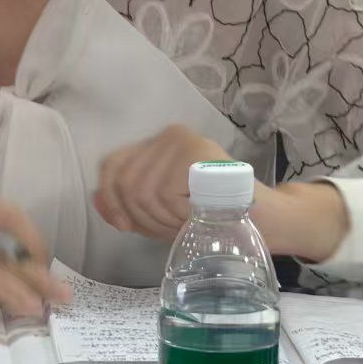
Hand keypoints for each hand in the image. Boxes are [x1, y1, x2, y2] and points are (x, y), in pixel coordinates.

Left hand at [96, 125, 349, 261]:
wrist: (266, 220)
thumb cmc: (214, 217)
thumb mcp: (162, 214)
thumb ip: (130, 206)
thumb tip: (96, 198)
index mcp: (157, 146)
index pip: (113, 164)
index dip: (110, 198)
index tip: (123, 225)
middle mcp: (168, 135)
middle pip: (125, 182)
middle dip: (141, 217)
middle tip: (169, 228)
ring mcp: (183, 140)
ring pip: (141, 192)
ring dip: (161, 219)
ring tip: (186, 221)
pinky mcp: (195, 152)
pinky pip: (163, 194)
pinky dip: (176, 215)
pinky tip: (196, 214)